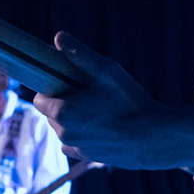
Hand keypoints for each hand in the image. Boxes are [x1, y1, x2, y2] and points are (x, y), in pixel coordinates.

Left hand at [33, 33, 165, 166]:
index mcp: (62, 112)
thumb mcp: (107, 71)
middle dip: (63, 104)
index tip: (67, 84)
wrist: (155, 138)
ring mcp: (75, 147)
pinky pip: (75, 144)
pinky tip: (101, 127)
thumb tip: (58, 36)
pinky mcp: (87, 157)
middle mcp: (63, 133)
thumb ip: (80, 54)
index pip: (39, 99)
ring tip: (98, 111)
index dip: (52, 89)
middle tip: (88, 96)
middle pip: (51, 114)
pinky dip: (82, 136)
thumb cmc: (131, 102)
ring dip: (73, 121)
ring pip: (63, 129)